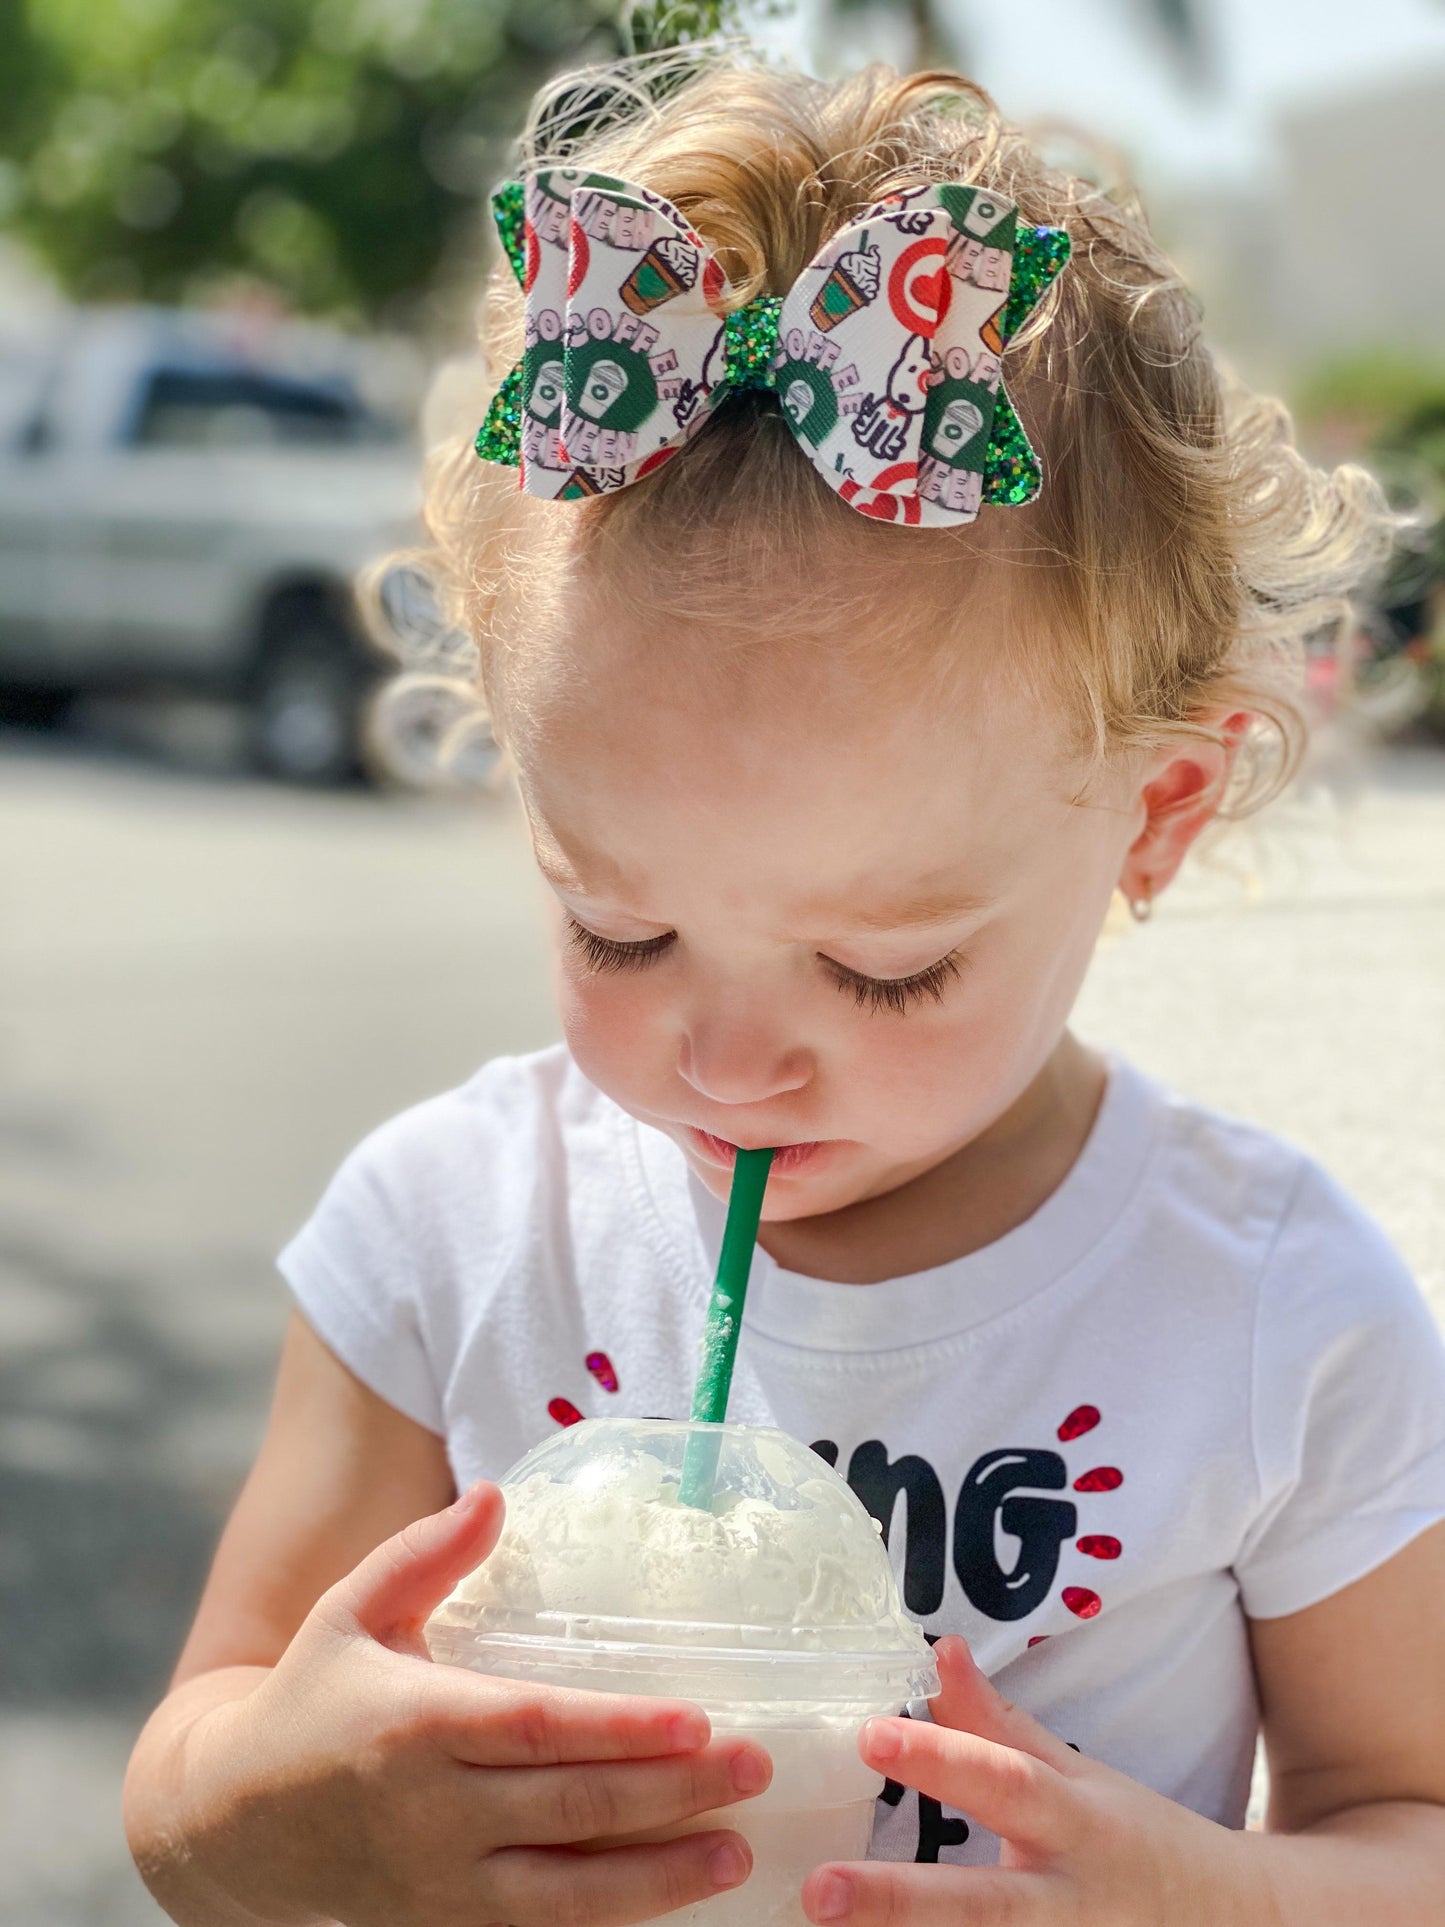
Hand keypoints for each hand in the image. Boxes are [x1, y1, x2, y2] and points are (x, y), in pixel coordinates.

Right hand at [189, 1482, 769, 1926]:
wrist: (231, 1825)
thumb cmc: (311, 1698)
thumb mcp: (351, 1612)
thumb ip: (424, 1554)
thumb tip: (497, 1494)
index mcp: (416, 1724)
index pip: (535, 1729)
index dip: (620, 1729)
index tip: (699, 1719)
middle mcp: (433, 1814)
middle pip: (570, 1809)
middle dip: (670, 1795)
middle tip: (754, 1768)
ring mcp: (440, 1887)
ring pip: (565, 1895)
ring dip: (657, 1879)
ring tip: (736, 1855)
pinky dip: (607, 1924)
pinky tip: (670, 1902)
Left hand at [802, 1635, 1274, 1926]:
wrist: (1236, 1924)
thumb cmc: (1133, 1840)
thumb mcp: (1076, 1775)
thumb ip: (999, 1724)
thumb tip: (942, 1649)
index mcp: (1074, 1824)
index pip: (1002, 1783)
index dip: (940, 1759)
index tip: (867, 1736)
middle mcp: (1070, 1903)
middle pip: (981, 1906)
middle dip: (899, 1902)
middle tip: (820, 1892)